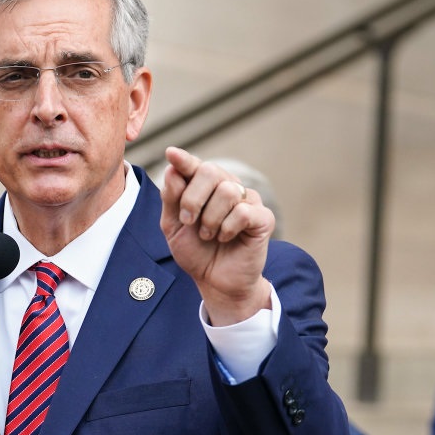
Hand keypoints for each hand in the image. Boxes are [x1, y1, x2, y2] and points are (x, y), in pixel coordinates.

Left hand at [160, 147, 274, 325]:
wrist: (215, 281)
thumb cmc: (196, 251)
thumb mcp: (173, 226)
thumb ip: (171, 198)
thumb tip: (172, 169)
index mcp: (204, 186)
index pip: (195, 165)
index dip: (184, 159)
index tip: (171, 153)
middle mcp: (228, 188)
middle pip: (211, 171)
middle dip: (193, 198)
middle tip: (189, 221)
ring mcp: (248, 201)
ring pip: (227, 191)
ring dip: (210, 218)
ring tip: (208, 234)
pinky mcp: (263, 217)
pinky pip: (243, 212)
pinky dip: (228, 228)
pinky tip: (226, 238)